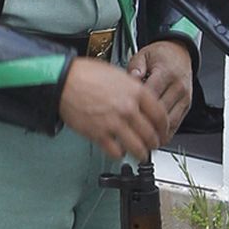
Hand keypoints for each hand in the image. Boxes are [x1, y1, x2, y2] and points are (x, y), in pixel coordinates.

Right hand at [58, 58, 172, 158]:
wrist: (64, 80)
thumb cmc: (86, 74)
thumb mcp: (118, 75)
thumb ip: (132, 89)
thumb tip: (140, 101)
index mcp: (136, 92)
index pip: (160, 116)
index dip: (164, 128)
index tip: (163, 132)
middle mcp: (128, 109)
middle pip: (151, 134)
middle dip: (154, 143)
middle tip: (153, 145)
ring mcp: (114, 123)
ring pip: (137, 147)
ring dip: (141, 153)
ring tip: (140, 154)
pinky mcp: (99, 134)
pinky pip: (116, 152)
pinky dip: (120, 154)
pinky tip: (119, 151)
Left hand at [130, 38, 193, 135]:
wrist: (180, 53)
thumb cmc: (160, 56)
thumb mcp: (143, 55)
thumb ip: (135, 67)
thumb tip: (131, 78)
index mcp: (165, 73)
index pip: (150, 95)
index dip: (137, 109)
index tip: (123, 119)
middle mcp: (177, 86)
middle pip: (160, 112)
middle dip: (145, 125)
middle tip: (129, 135)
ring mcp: (184, 97)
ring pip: (170, 122)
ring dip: (156, 134)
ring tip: (142, 143)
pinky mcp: (187, 105)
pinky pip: (177, 123)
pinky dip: (167, 133)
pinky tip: (155, 139)